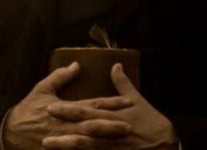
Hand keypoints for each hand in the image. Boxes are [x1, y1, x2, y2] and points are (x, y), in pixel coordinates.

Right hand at [3, 62, 133, 149]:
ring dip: (105, 140)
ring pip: (89, 141)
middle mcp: (67, 125)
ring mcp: (64, 140)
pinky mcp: (59, 149)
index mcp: (66, 108)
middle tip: (131, 124)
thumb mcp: (42, 89)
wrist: (9, 134)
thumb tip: (76, 65)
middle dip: (113, 124)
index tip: (128, 101)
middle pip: (95, 124)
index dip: (111, 103)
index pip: (93, 104)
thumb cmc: (27, 110)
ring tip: (122, 139)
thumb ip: (60, 77)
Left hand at [43, 63, 178, 149]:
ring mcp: (110, 147)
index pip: (87, 111)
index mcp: (114, 115)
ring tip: (46, 145)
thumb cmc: (150, 122)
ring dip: (65, 147)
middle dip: (62, 129)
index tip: (49, 107)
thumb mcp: (138, 100)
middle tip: (42, 129)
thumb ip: (123, 84)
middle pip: (82, 130)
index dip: (68, 110)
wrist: (164, 145)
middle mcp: (110, 132)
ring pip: (84, 147)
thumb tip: (114, 65)